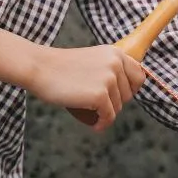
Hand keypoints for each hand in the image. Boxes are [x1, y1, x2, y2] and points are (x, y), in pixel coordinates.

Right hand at [27, 45, 145, 131]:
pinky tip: (94, 125)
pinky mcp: (100, 95)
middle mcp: (116, 63)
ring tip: (87, 108)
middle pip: (128, 96)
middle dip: (113, 103)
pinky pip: (109, 118)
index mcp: (115, 53)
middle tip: (94, 104)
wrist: (38, 68)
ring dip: (104, 113)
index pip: (139, 76)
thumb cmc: (60, 68)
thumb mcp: (92, 60)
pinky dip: (101, 124)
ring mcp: (109, 79)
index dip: (129, 90)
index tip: (115, 96)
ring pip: (118, 108)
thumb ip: (110, 70)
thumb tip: (127, 92)